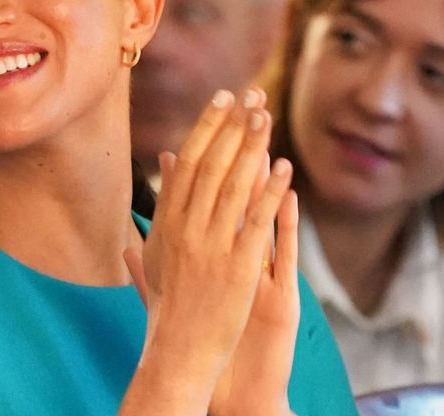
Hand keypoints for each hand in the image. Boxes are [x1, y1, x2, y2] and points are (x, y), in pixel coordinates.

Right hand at [120, 88, 293, 413]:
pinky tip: (285, 169)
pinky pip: (255, 223)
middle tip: (251, 93)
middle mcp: (187, 228)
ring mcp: (211, 247)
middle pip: (211, 165)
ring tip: (266, 116)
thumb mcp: (159, 251)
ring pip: (233, 186)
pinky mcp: (238, 268)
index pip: (189, 162)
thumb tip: (168, 162)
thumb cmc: (172, 303)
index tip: (223, 98)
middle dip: (231, 125)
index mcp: (168, 222)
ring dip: (250, 147)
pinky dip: (269, 193)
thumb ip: (164, 203)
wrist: (180, 350)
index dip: (207, 126)